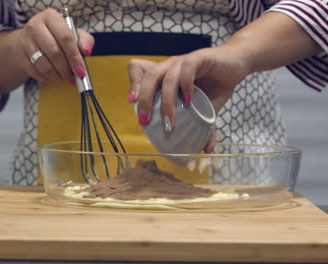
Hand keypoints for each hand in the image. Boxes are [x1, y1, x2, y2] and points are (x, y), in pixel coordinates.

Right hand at [13, 8, 93, 82]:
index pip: (65, 38)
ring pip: (45, 65)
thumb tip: (86, 51)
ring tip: (64, 76)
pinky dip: (48, 78)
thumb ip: (84, 40)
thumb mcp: (73, 33)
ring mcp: (25, 41)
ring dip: (58, 75)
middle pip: (55, 53)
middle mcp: (35, 26)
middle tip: (74, 77)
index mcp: (51, 17)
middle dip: (67, 69)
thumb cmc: (56, 36)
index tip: (81, 70)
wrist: (31, 40)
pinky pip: (37, 72)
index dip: (74, 56)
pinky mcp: (21, 56)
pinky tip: (54, 76)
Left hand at [127, 46, 250, 152]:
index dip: (133, 84)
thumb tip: (206, 150)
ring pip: (166, 77)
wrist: (238, 64)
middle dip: (144, 100)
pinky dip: (185, 85)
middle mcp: (170, 66)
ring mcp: (183, 61)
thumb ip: (203, 126)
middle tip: (146, 121)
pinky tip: (189, 100)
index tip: (131, 103)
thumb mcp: (205, 108)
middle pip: (148, 77)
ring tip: (170, 120)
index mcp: (165, 75)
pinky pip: (187, 69)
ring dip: (166, 101)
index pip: (139, 70)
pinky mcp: (199, 58)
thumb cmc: (215, 85)